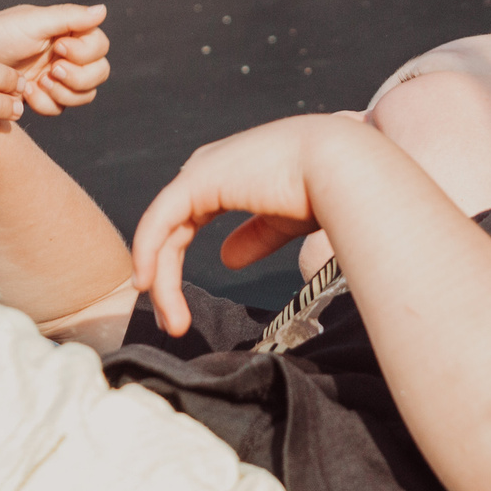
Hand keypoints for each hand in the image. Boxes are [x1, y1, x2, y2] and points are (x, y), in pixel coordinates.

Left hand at [0, 3, 110, 115]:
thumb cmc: (2, 32)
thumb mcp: (34, 21)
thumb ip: (70, 17)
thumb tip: (103, 10)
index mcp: (72, 33)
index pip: (100, 47)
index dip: (85, 53)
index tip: (59, 47)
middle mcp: (71, 56)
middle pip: (98, 75)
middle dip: (77, 77)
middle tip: (52, 71)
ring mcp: (59, 79)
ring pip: (83, 96)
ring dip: (62, 92)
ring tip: (37, 82)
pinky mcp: (44, 97)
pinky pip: (59, 109)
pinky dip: (44, 103)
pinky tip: (24, 91)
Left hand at [132, 116, 364, 334]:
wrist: (342, 167)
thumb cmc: (327, 189)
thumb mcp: (284, 221)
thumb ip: (255, 237)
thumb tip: (226, 259)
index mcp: (228, 173)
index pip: (186, 220)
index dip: (175, 262)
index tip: (179, 306)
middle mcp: (208, 167)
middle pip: (170, 229)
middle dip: (165, 277)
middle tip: (174, 323)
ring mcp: (201, 171)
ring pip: (163, 231)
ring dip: (161, 279)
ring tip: (173, 321)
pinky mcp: (197, 180)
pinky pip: (159, 222)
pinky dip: (148, 254)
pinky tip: (148, 285)